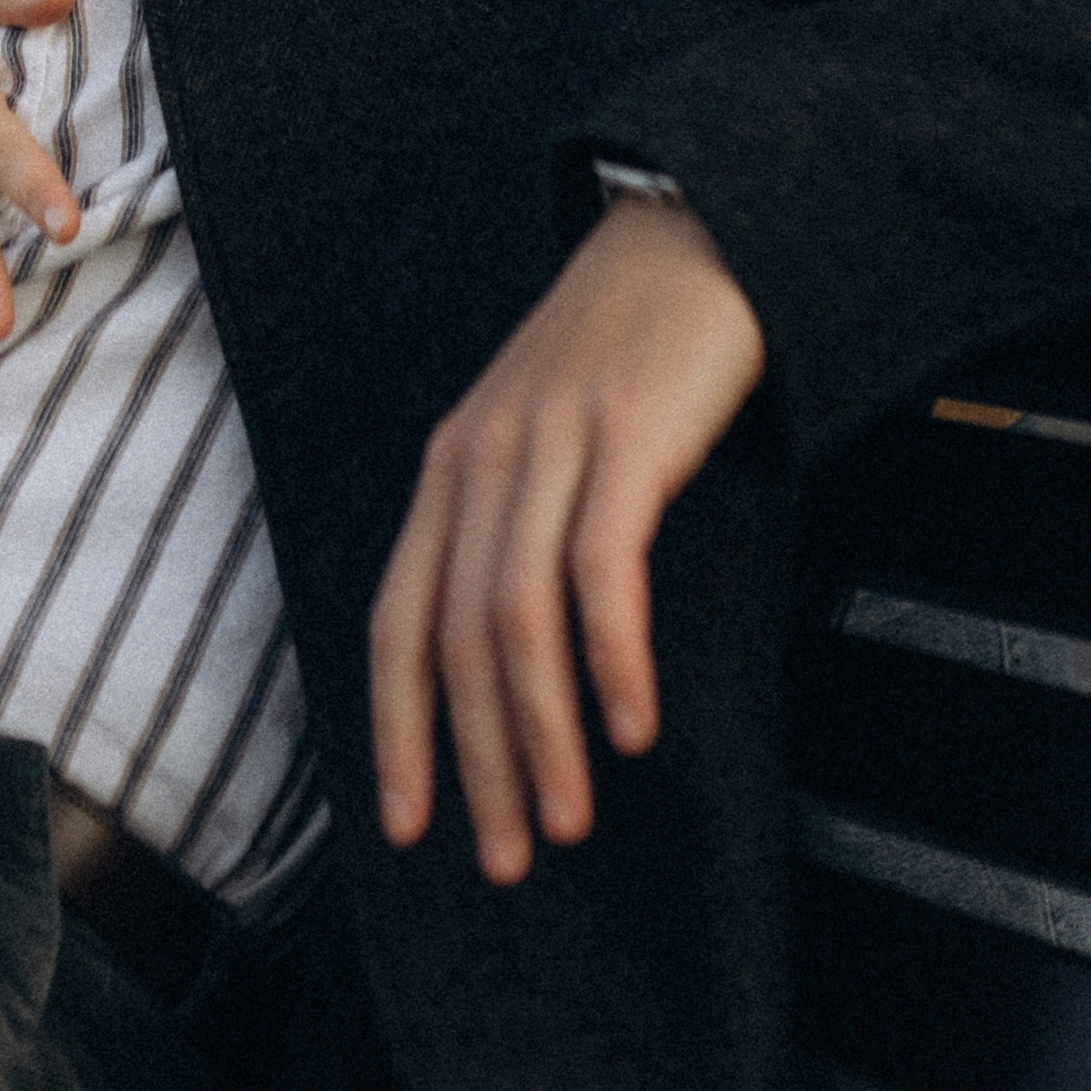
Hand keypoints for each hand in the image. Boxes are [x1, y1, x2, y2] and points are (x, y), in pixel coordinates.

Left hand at [367, 197, 765, 881]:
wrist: (694, 232)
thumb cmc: (623, 352)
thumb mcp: (540, 433)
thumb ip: (511, 525)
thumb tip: (500, 661)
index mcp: (449, 465)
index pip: (395, 619)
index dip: (395, 729)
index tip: (408, 826)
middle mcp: (480, 455)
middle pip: (452, 640)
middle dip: (476, 764)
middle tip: (506, 859)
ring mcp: (551, 442)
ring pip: (514, 620)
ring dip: (541, 737)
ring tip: (566, 822)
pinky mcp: (627, 434)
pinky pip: (601, 568)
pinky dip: (611, 659)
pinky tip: (633, 728)